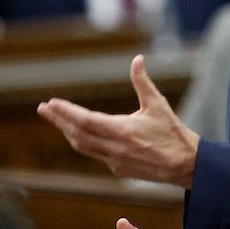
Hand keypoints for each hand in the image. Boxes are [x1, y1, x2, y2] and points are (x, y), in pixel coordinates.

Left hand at [37, 55, 200, 186]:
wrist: (185, 165)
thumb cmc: (172, 132)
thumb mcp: (158, 104)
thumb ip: (142, 82)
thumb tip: (137, 59)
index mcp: (123, 130)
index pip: (85, 120)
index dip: (66, 112)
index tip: (51, 103)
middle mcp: (115, 148)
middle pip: (77, 134)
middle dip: (58, 121)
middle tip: (43, 109)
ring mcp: (115, 161)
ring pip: (83, 146)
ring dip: (68, 132)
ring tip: (57, 119)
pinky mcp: (118, 169)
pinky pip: (94, 153)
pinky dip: (83, 141)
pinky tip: (79, 133)